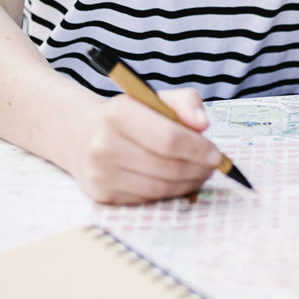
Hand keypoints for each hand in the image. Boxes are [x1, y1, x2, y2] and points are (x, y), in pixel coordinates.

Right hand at [69, 88, 222, 203]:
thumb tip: (203, 125)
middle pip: (166, 167)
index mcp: (119, 112)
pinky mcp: (102, 196)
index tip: (217, 154)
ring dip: (187, 183)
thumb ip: (186, 103)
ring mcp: (101, 173)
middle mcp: (104, 144)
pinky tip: (176, 182)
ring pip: (159, 188)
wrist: (82, 134)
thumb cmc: (131, 114)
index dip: (197, 149)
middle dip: (197, 169)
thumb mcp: (156, 98)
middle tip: (212, 166)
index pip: (168, 138)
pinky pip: (147, 200)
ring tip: (199, 173)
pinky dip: (168, 193)